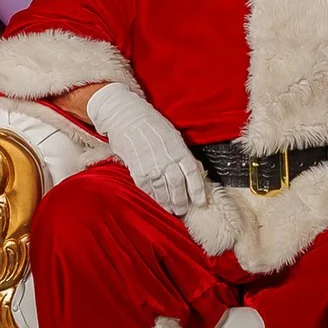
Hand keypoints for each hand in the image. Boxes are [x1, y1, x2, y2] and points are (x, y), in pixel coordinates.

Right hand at [84, 82, 209, 214]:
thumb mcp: (174, 135)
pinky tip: (156, 200)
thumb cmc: (152, 124)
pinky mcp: (137, 169)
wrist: (128, 117)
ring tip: (170, 209)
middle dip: (181, 201)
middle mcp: (167, 159)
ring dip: (167, 202)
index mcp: (179, 149)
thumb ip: (183, 154)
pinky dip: (152, 196)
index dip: (197, 190)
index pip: (193, 174)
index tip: (200, 202)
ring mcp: (152, 165)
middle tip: (182, 210)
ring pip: (162, 190)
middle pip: (178, 186)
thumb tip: (193, 169)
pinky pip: (147, 187)